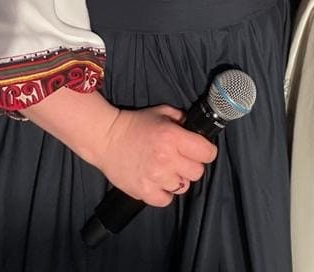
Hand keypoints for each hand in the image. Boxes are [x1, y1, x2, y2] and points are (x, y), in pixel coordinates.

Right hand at [98, 104, 217, 206]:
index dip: (206, 151)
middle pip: (197, 172)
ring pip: (183, 187)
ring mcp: (155, 177)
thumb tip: (195, 130)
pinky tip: (157, 181)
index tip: (201, 151)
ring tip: (166, 169)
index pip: (207, 153)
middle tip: (180, 159)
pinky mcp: (144, 192)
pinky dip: (164, 193)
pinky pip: (166, 200)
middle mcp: (167, 158)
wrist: (106, 138)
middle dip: (192, 165)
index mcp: (173, 137)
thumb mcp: (162, 113)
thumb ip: (181, 119)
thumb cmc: (135, 124)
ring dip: (178, 179)